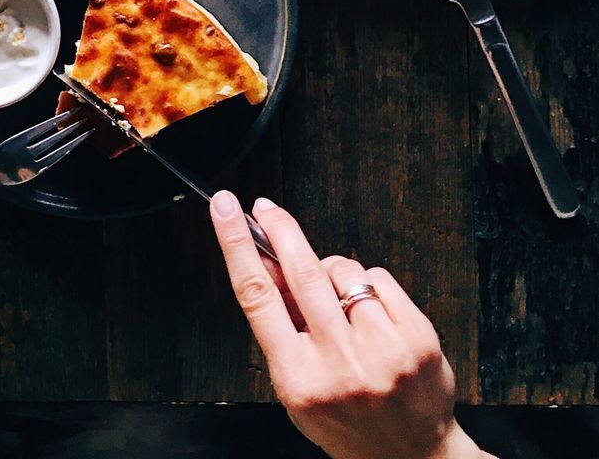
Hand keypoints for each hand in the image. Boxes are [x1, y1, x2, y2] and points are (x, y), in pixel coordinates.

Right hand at [210, 193, 492, 458]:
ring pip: (342, 269)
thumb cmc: (348, 422)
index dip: (236, 244)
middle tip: (266, 207)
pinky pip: (378, 277)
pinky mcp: (415, 336)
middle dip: (279, 228)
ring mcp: (381, 348)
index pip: (257, 296)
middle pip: (300, 270)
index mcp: (298, 378)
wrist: (415, 458)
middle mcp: (339, 363)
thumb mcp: (296, 386)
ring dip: (333, 272)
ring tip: (340, 303)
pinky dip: (369, 284)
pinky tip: (370, 312)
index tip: (226, 209)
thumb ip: (279, 328)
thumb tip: (262, 261)